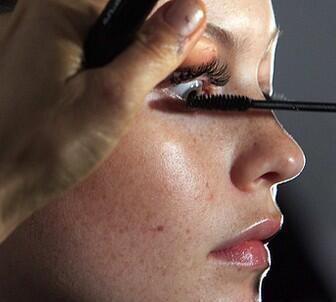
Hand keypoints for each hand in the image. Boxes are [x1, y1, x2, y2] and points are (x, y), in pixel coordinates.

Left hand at [0, 0, 206, 241]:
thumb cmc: (43, 145)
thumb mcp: (114, 97)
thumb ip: (154, 50)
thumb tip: (190, 11)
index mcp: (58, 10)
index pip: (135, 5)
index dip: (172, 30)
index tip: (196, 53)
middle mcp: (40, 14)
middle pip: (119, 20)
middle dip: (155, 45)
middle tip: (180, 74)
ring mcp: (31, 38)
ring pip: (101, 36)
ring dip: (133, 58)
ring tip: (152, 86)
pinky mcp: (30, 60)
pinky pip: (80, 52)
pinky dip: (106, 67)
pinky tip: (116, 90)